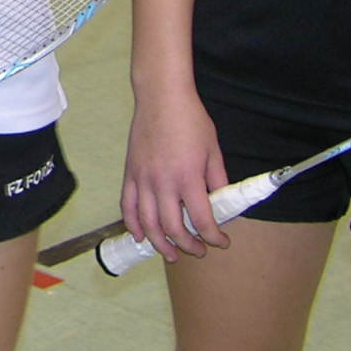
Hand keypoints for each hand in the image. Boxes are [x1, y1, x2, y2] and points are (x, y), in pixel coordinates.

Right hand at [119, 85, 228, 259]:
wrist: (161, 96)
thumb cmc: (191, 119)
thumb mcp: (213, 149)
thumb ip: (218, 179)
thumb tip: (222, 202)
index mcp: (188, 176)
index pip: (201, 219)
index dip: (214, 237)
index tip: (221, 242)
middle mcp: (163, 182)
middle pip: (172, 228)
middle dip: (187, 245)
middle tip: (198, 250)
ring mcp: (143, 179)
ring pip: (147, 223)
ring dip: (159, 244)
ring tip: (171, 253)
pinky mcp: (130, 173)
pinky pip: (128, 206)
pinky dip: (133, 224)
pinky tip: (141, 235)